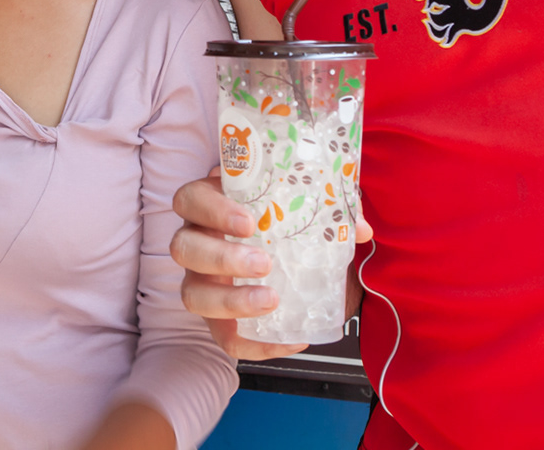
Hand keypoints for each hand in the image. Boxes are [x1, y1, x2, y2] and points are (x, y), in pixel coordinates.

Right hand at [169, 171, 371, 359]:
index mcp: (209, 206)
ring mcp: (200, 281)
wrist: (286, 259)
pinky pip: (224, 337)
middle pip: (183, 247)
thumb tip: (359, 228)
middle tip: (263, 263)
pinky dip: (256, 343)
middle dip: (221, 257)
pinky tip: (289, 340)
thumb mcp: (300, 208)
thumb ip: (329, 211)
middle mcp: (195, 243)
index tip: (248, 222)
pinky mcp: (215, 318)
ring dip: (230, 300)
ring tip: (270, 300)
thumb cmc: (282, 223)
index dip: (212, 209)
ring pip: (192, 294)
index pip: (190, 199)